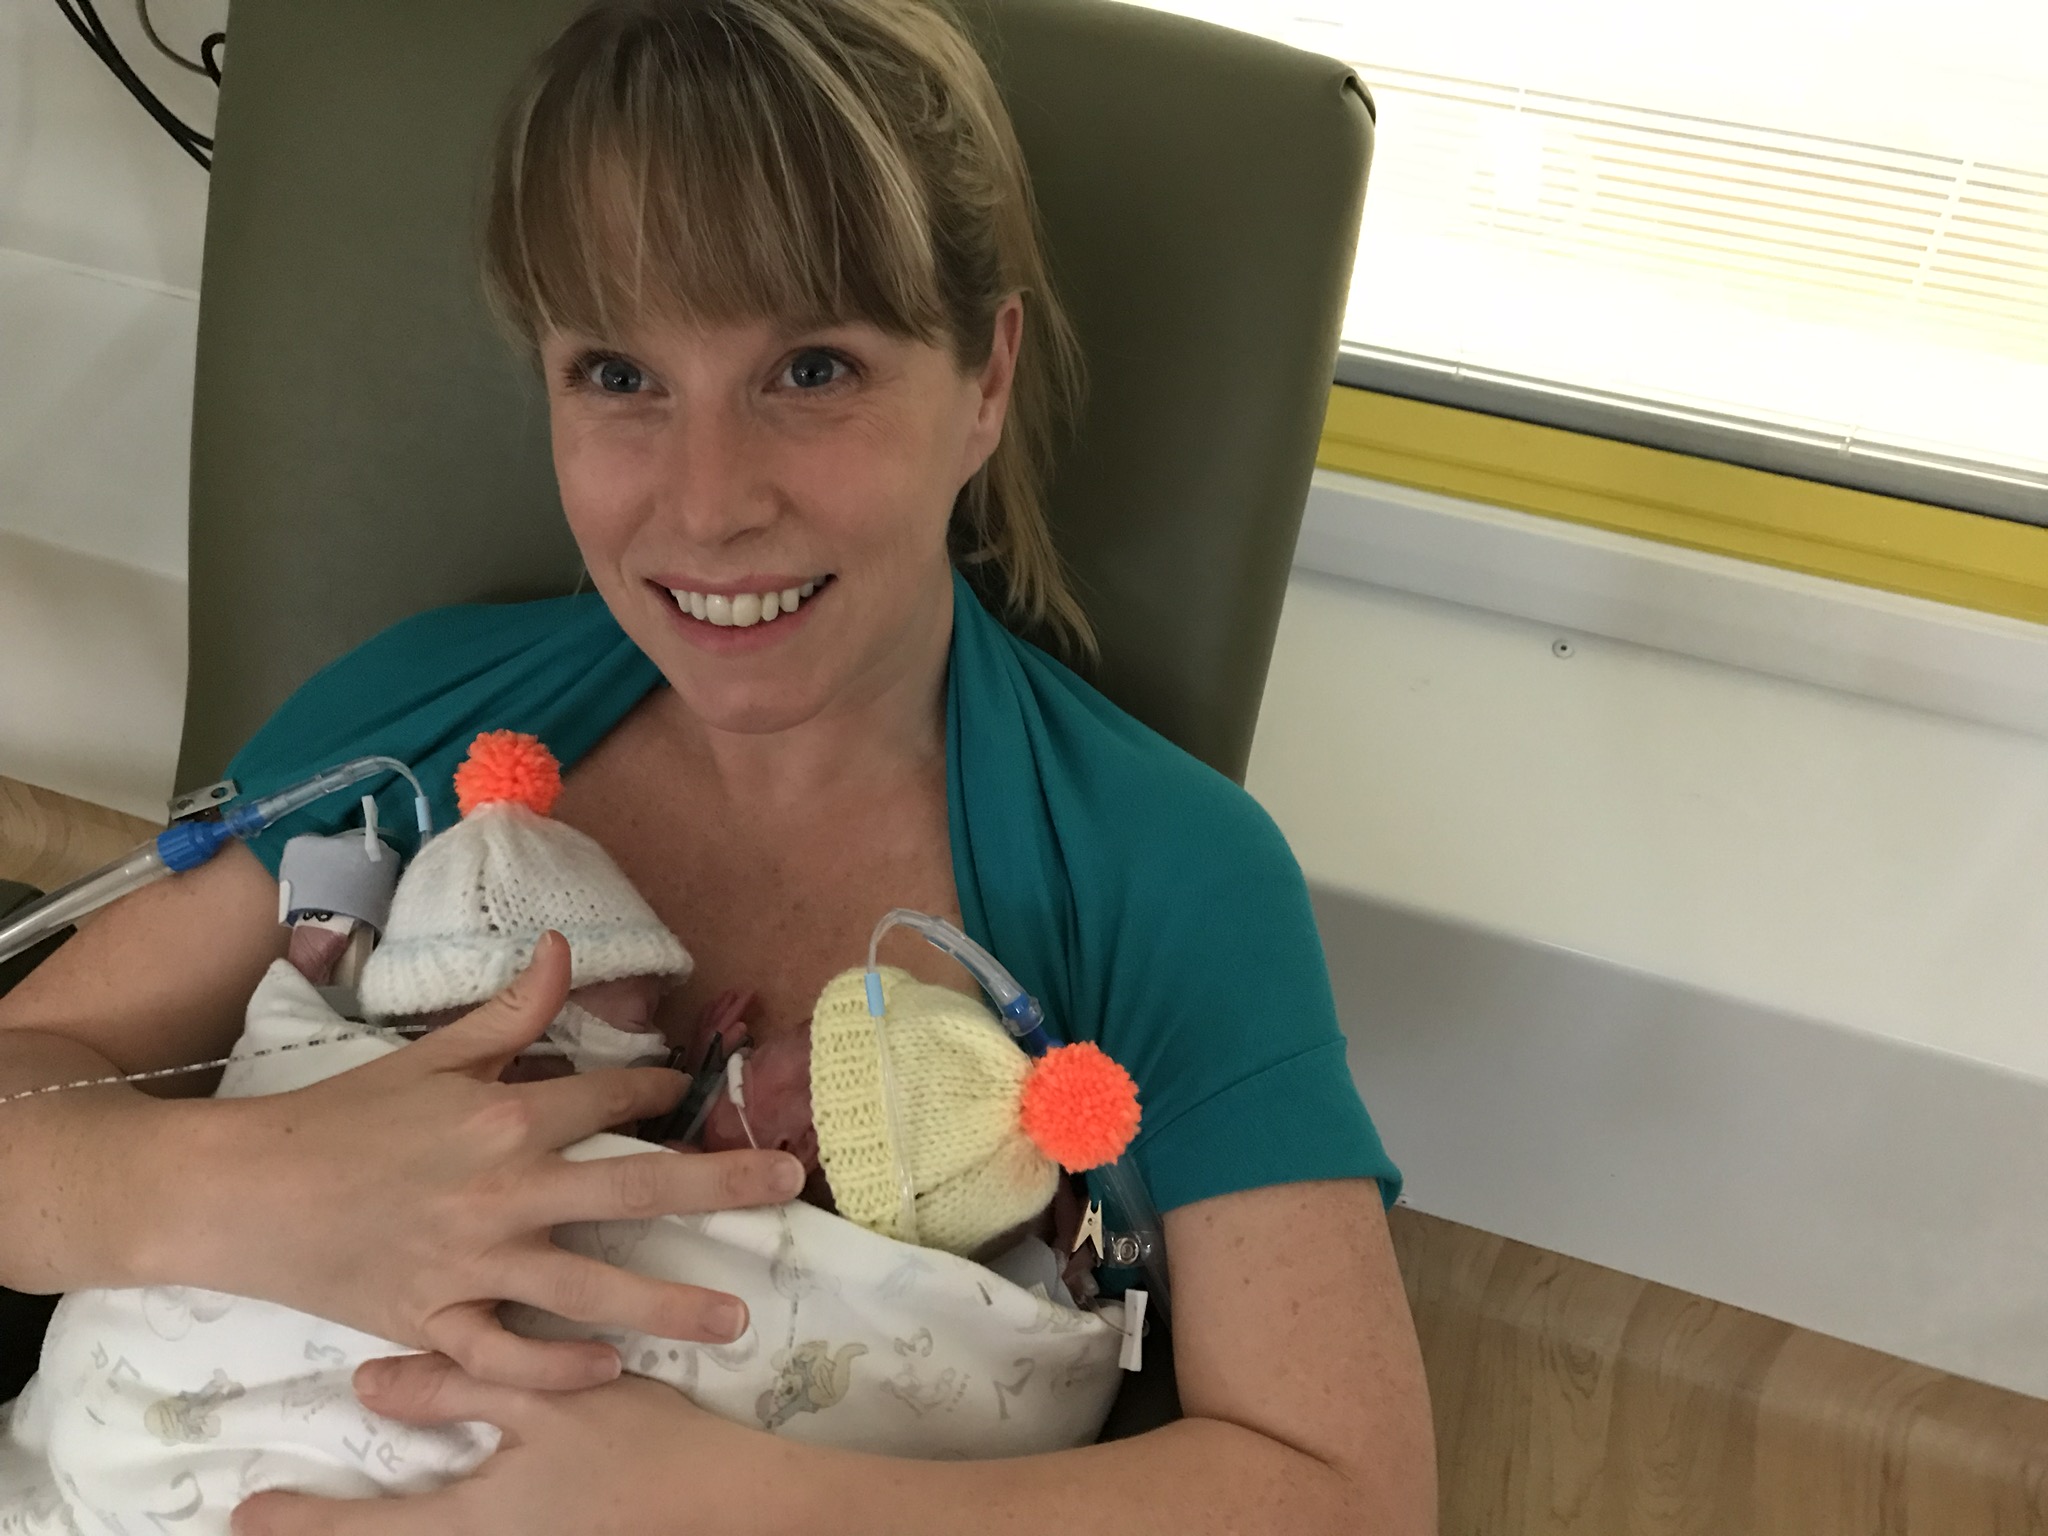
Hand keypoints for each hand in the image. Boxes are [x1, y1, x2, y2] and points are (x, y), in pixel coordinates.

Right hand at [190, 933, 807, 1388]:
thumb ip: (512, 1013)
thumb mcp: (429, 1055)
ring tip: (736, 1319)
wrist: (241, 1192)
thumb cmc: (339, 1119)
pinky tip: (612, 1373)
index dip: (661, 1090)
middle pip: (634, 1187)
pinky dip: (558, 1369)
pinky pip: (508, 1355)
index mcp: (506, 1118)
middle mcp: (505, 1191)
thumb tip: (568, 949)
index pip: (611, 1099)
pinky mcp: (435, 1321)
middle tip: (787, 1187)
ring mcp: (473, 1263)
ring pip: (591, 1288)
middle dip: (721, 1186)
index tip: (693, 1093)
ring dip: (669, 1304)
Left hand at [232, 1353, 795, 1535]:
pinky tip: (448, 1494)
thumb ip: (462, 1392)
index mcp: (470, 1525)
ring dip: (384, 1530)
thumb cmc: (643, 1454)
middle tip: (268, 1518)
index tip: (244, 1516)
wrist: (730, 1510)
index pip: (362, 1535)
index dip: (300, 1526)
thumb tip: (369, 1386)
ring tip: (339, 1516)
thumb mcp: (553, 1409)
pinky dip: (437, 1522)